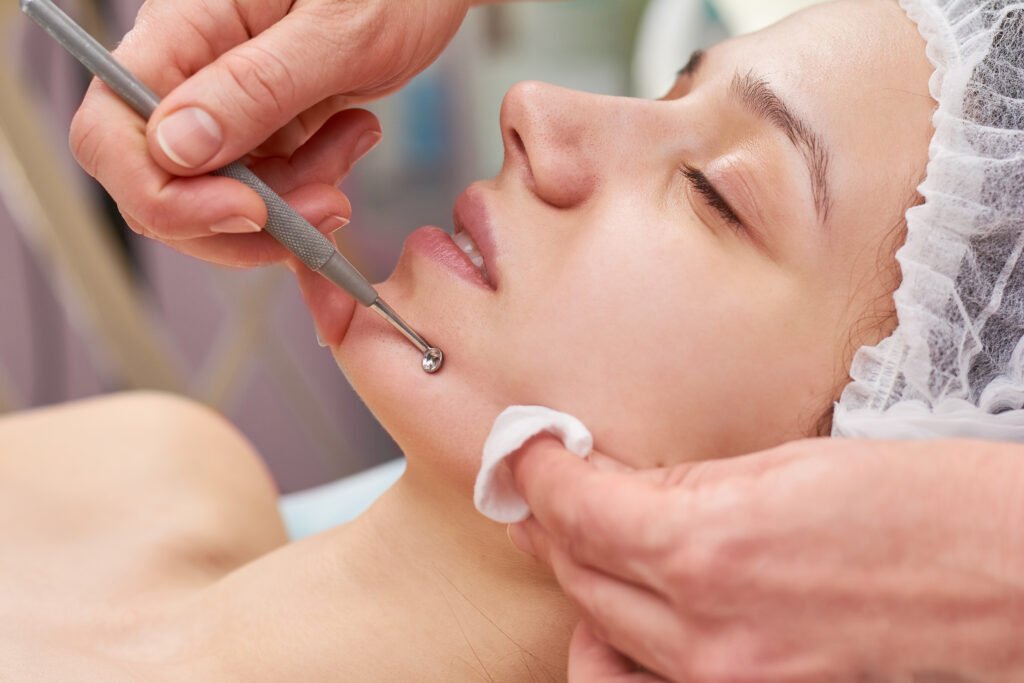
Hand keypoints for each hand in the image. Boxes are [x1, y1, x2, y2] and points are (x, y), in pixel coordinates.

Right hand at [69, 0, 472, 266]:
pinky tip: (352, 140)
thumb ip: (256, 87)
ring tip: (356, 138)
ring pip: (221, 200)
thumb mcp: (337, 30)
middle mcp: (191, 73)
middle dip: (245, 218)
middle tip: (329, 202)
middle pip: (161, 188)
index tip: (248, 210)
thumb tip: (174, 149)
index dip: (165, 196)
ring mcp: (226, 105)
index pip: (111, 134)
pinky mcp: (266, 126)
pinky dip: (310, 189)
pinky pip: (266, 190)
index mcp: (183, 32)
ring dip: (293, 203)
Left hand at [508, 437, 1023, 681]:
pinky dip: (620, 635)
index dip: (537, 470)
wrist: (1015, 580)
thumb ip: (687, 485)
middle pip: (576, 570)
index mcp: (705, 547)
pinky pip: (650, 674)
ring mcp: (727, 680)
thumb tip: (619, 482)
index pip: (574, 507)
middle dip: (548, 518)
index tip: (526, 448)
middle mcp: (703, 630)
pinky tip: (624, 603)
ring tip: (572, 534)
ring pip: (601, 629)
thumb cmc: (927, 507)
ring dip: (575, 575)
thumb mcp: (787, 466)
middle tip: (541, 482)